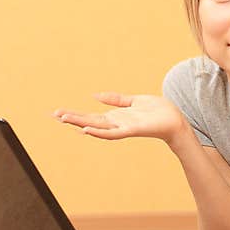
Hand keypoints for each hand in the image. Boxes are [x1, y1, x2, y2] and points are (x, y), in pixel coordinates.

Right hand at [53, 92, 185, 142]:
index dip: (74, 114)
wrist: (176, 120)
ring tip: (64, 120)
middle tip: (53, 115)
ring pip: (97, 127)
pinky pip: (113, 133)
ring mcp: (123, 128)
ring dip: (81, 124)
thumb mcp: (134, 101)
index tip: (57, 112)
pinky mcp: (132, 130)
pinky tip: (87, 130)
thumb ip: (116, 99)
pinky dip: (99, 132)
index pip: (90, 116)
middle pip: (89, 121)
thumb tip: (95, 96)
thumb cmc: (157, 111)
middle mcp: (116, 124)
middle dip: (72, 119)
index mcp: (115, 117)